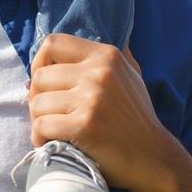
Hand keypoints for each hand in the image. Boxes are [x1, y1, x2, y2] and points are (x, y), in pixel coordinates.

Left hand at [28, 35, 168, 191]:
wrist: (154, 158)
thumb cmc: (137, 117)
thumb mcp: (131, 75)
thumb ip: (110, 55)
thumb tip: (96, 34)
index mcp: (106, 55)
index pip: (53, 43)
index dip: (40, 61)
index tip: (44, 81)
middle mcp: (99, 73)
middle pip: (40, 76)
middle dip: (36, 96)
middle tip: (47, 112)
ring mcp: (92, 99)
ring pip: (37, 103)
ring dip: (38, 120)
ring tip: (51, 129)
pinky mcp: (85, 126)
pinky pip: (42, 126)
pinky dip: (40, 137)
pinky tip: (50, 142)